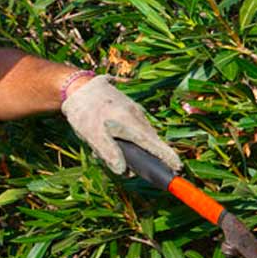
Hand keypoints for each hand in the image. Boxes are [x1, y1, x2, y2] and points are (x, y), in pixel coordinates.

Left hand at [61, 75, 181, 174]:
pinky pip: (134, 128)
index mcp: (130, 122)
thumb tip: (123, 170)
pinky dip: (127, 138)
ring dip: (132, 147)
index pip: (154, 143)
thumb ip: (108, 153)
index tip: (178, 167)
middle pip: (149, 141)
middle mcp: (136, 115)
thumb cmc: (84, 112)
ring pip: (141, 135)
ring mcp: (134, 110)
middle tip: (131, 170)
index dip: (167, 156)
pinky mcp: (129, 108)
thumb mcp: (92, 135)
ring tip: (107, 151)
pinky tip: (107, 139)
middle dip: (145, 157)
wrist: (78, 87)